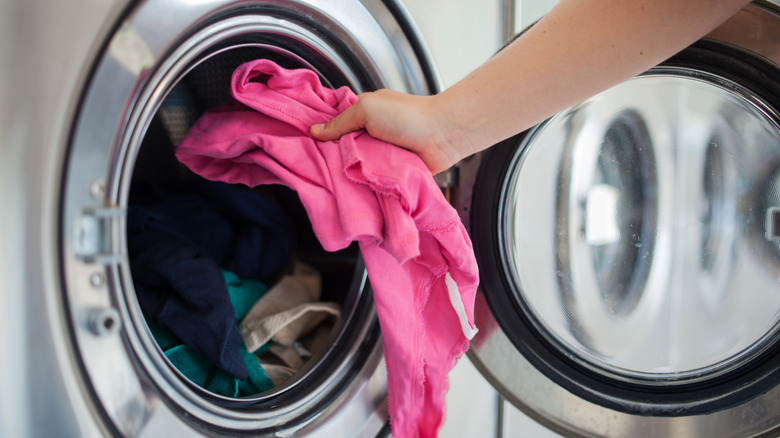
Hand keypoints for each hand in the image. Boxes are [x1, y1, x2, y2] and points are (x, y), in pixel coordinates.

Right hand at [310, 89, 463, 173]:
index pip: (334, 123)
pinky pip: (370, 177)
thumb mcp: (366, 110)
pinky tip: (351, 189)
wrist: (441, 136)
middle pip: (341, 147)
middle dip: (331, 156)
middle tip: (313, 168)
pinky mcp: (389, 169)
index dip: (320, 133)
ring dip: (348, 171)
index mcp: (362, 113)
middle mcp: (369, 132)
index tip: (303, 144)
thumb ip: (340, 121)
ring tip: (329, 182)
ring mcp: (379, 152)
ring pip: (355, 164)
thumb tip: (315, 131)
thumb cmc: (407, 117)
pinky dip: (364, 182)